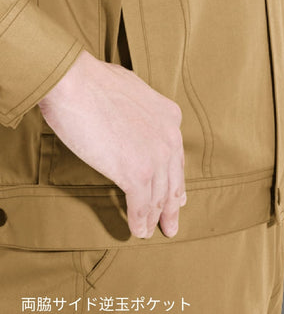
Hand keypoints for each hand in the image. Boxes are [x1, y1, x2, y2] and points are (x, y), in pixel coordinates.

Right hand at [38, 50, 185, 238]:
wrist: (74, 81)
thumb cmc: (94, 82)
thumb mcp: (133, 90)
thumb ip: (143, 109)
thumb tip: (136, 119)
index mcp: (170, 118)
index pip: (176, 159)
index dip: (176, 182)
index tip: (178, 197)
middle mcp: (169, 139)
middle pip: (174, 182)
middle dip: (173, 207)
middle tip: (171, 224)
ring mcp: (155, 157)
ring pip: (159, 197)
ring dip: (155, 219)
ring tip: (152, 232)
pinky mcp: (136, 172)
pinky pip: (141, 204)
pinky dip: (139, 221)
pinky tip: (138, 231)